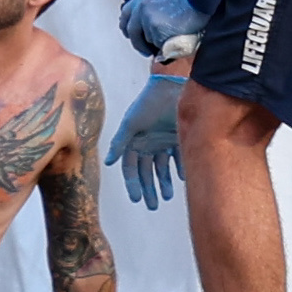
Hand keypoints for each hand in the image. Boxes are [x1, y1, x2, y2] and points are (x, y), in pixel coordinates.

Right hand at [111, 75, 185, 205]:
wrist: (171, 86)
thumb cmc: (148, 103)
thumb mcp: (131, 124)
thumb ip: (120, 143)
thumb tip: (109, 162)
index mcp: (133, 141)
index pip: (130, 167)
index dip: (133, 183)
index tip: (137, 199)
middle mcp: (147, 143)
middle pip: (146, 171)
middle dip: (148, 188)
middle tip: (152, 205)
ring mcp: (162, 141)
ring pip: (162, 167)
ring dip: (164, 182)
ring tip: (167, 197)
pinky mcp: (177, 138)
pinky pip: (178, 158)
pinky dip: (180, 169)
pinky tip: (182, 179)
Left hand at [115, 0, 201, 58]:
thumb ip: (156, 8)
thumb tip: (152, 23)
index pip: (127, 13)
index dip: (127, 26)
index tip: (130, 34)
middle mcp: (142, 5)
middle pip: (132, 30)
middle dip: (138, 42)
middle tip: (145, 49)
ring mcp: (147, 16)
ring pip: (147, 38)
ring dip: (157, 42)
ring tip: (172, 37)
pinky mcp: (156, 27)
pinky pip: (158, 44)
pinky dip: (166, 45)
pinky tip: (176, 38)